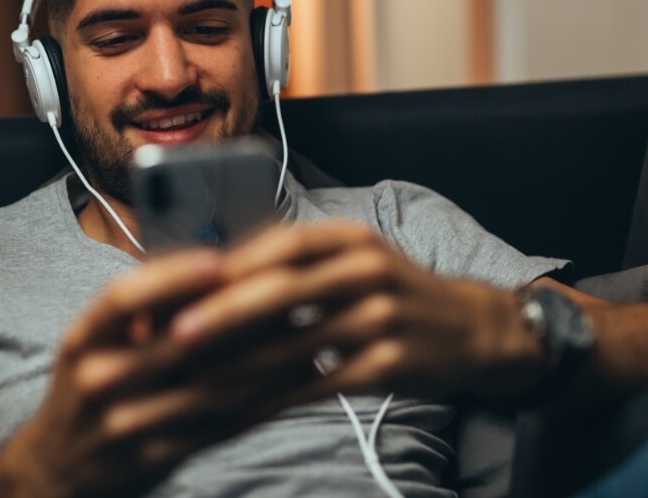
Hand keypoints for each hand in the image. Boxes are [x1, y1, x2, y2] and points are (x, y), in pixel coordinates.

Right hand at [0, 246, 308, 497]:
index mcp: (84, 338)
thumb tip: (218, 261)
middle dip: (241, 314)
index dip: (171, 276)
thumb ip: (146, 307)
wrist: (57, 471)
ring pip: (209, 387)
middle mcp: (97, 379)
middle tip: (292, 289)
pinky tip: (296, 379)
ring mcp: (124, 424)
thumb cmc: (92, 386)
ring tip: (310, 331)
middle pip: (177, 341)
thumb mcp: (97, 340)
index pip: (123, 298)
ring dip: (267, 359)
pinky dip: (261, 400)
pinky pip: (217, 426)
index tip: (219, 259)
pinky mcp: (154, 459)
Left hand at [167, 221, 542, 403]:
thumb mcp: (356, 259)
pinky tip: (241, 410)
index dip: (225, 269)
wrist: (472, 330)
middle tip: (175, 336)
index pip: (277, 247)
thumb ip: (298, 263)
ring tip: (195, 382)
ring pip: (294, 344)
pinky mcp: (387, 364)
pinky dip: (275, 398)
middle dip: (222, 315)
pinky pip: (317, 383)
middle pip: (281, 291)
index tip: (181, 289)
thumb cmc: (395, 293)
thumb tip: (215, 275)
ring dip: (239, 366)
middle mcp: (366, 270)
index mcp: (350, 237)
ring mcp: (380, 318)